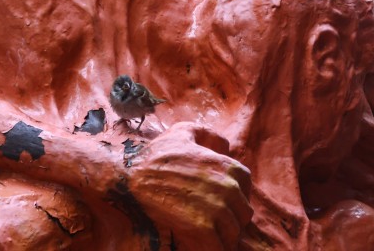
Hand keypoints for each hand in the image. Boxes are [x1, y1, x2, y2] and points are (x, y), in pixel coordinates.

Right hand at [125, 122, 251, 249]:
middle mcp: (227, 188)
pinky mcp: (203, 230)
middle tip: (211, 218)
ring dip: (222, 234)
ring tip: (204, 232)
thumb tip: (225, 147)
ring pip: (233, 232)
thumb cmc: (154, 157)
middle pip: (243, 212)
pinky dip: (212, 246)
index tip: (220, 198)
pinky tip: (198, 241)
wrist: (128, 179)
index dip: (234, 192)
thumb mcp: (182, 133)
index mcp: (226, 166)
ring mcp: (217, 210)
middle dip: (230, 216)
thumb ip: (208, 134)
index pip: (245, 184)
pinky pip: (220, 246)